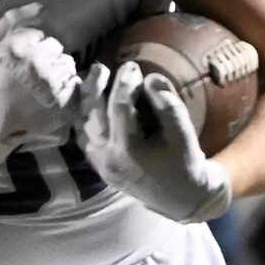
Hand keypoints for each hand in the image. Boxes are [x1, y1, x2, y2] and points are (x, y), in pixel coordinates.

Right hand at [0, 2, 78, 162]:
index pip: (43, 39)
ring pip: (68, 66)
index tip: (25, 60)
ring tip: (43, 84)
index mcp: (21, 49)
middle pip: (58, 51)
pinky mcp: (66, 105)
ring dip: (58, 71)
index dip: (35, 48)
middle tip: (34, 72)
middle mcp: (39, 66)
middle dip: (47, 58)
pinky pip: (83, 86)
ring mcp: (54, 87)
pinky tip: (72, 84)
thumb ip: (12, 19)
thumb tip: (41, 6)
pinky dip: (79, 84)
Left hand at [70, 61, 230, 222]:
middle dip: (96, 87)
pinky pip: (82, 135)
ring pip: (82, 125)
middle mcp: (107, 158)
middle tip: (103, 67)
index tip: (132, 66)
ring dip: (84, 100)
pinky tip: (84, 98)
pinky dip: (81, 115)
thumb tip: (151, 78)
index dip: (125, 83)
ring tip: (91, 77)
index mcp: (129, 151)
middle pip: (92, 115)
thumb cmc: (184, 161)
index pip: (120, 108)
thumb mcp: (183, 133)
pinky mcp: (96, 163)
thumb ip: (169, 106)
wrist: (178, 197)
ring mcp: (98, 163)